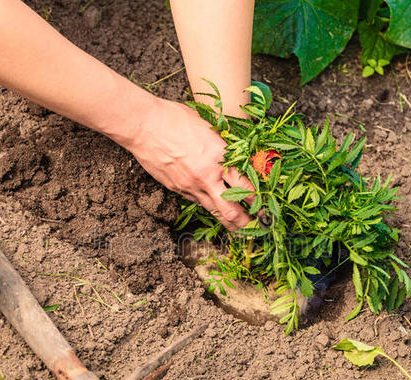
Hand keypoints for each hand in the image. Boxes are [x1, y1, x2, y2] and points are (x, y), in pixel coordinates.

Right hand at [122, 97, 253, 230]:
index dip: (258, 200)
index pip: (246, 186)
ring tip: (239, 229)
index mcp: (220, 157)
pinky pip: (196, 201)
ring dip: (228, 222)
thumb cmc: (176, 118)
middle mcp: (207, 176)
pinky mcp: (176, 189)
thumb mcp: (208, 127)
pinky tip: (213, 206)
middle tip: (257, 228)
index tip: (266, 207)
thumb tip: (236, 153)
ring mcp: (190, 186)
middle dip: (246, 222)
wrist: (144, 126)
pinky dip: (207, 205)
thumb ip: (223, 144)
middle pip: (232, 209)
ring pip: (214, 211)